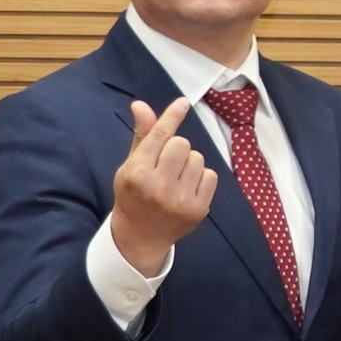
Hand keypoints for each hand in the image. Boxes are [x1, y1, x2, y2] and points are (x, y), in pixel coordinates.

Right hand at [108, 97, 217, 277]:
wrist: (140, 237)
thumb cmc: (133, 195)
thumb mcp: (129, 166)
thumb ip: (142, 136)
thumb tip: (141, 104)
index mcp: (137, 174)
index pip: (160, 137)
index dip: (172, 117)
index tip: (183, 103)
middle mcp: (159, 186)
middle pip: (182, 144)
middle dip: (176, 148)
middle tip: (166, 164)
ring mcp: (180, 200)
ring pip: (198, 158)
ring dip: (189, 163)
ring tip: (175, 178)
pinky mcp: (198, 209)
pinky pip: (210, 175)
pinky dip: (201, 178)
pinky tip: (186, 189)